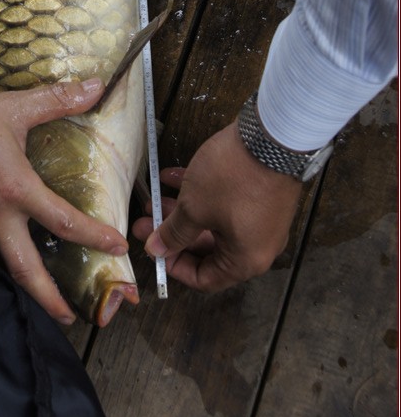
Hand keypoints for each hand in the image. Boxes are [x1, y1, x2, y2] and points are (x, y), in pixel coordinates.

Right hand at [0, 78, 128, 323]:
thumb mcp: (10, 107)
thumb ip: (55, 99)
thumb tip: (96, 86)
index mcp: (15, 191)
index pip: (64, 222)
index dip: (95, 236)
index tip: (118, 249)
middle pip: (25, 271)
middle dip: (48, 300)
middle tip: (69, 316)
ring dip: (21, 284)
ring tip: (38, 294)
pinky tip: (1, 252)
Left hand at [131, 122, 301, 291]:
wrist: (271, 136)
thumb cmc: (232, 180)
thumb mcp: (195, 207)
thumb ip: (173, 233)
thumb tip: (156, 251)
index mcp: (245, 259)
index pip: (206, 279)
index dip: (175, 266)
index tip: (154, 248)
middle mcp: (257, 245)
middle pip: (207, 248)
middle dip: (173, 232)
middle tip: (145, 219)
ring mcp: (260, 218)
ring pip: (212, 221)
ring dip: (182, 211)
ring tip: (153, 197)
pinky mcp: (259, 193)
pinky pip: (224, 202)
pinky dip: (199, 193)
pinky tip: (170, 176)